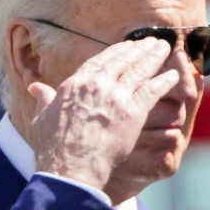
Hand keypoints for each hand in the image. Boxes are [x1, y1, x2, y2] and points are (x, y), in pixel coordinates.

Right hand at [25, 37, 179, 194]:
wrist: (71, 167)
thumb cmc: (54, 149)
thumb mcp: (42, 119)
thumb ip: (43, 100)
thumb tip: (36, 89)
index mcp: (75, 84)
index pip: (100, 60)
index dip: (117, 52)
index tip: (128, 46)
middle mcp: (97, 85)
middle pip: (123, 60)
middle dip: (139, 49)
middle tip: (152, 41)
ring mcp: (116, 97)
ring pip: (140, 70)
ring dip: (154, 57)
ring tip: (165, 48)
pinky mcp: (133, 112)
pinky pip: (152, 90)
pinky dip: (165, 81)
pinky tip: (174, 75)